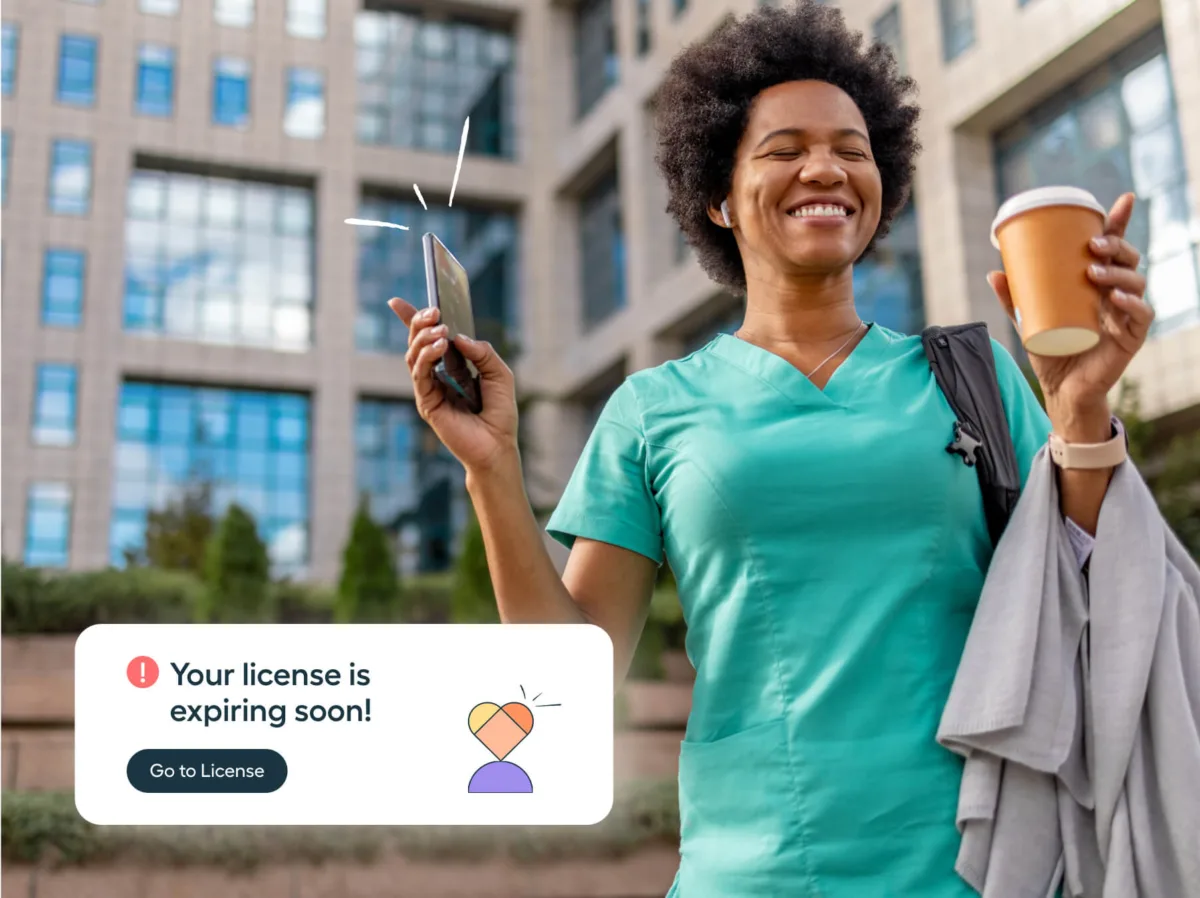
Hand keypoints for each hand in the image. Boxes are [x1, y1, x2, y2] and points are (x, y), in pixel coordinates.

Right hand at [388, 298, 519, 473]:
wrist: (497, 446)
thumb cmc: (499, 413)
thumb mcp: (500, 374)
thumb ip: (483, 353)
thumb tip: (459, 337)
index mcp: (452, 366)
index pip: (428, 338)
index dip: (412, 319)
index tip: (396, 301)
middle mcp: (437, 375)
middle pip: (418, 342)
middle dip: (419, 322)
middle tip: (433, 311)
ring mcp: (429, 389)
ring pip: (414, 355)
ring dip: (425, 337)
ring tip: (441, 329)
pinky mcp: (427, 402)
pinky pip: (419, 373)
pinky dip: (427, 355)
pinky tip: (440, 346)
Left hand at [988, 192, 1154, 436]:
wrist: (1059, 389)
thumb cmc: (1049, 350)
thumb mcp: (1027, 320)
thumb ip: (1012, 299)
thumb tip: (993, 272)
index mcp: (1097, 284)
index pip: (1113, 248)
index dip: (1120, 223)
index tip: (1123, 200)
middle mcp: (1116, 295)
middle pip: (1128, 260)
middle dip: (1116, 246)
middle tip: (1092, 245)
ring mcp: (1126, 315)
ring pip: (1135, 283)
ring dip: (1118, 272)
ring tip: (1093, 271)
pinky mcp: (1131, 338)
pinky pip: (1140, 316)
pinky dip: (1132, 305)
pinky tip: (1117, 300)